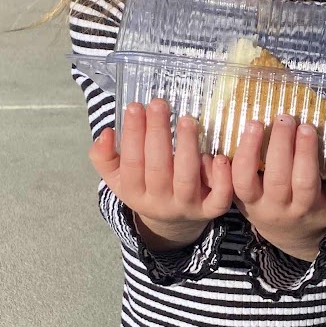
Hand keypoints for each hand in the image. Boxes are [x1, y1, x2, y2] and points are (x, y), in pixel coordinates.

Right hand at [90, 99, 233, 251]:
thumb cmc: (145, 185)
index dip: (133, 135)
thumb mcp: (118, 176)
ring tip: (187, 119)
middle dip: (158, 134)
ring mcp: (186, 207)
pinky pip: (218, 200)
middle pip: (158, 169)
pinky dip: (221, 179)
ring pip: (187, 179)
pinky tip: (218, 156)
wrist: (172, 222)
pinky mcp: (210, 210)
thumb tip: (105, 134)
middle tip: (159, 104)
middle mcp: (159, 203)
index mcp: (134, 194)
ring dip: (187, 147)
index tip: (135, 106)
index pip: (132, 164)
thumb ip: (104, 156)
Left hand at [230, 116, 325, 260]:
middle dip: (281, 147)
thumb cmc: (313, 211)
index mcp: (304, 209)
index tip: (308, 128)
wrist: (284, 235)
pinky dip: (225, 163)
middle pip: (278, 179)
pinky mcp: (234, 198)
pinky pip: (226, 183)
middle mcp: (278, 208)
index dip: (305, 156)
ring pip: (246, 181)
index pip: (305, 183)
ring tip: (255, 123)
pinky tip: (231, 137)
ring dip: (248, 151)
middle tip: (285, 119)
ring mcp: (253, 204)